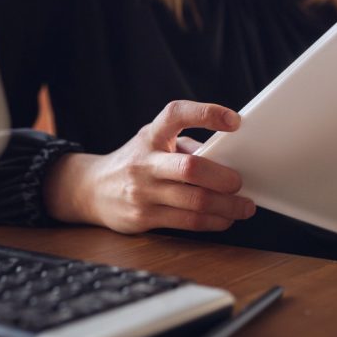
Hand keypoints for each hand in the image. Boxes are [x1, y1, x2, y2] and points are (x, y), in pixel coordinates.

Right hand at [42, 101, 255, 233]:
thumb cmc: (135, 161)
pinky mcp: (144, 217)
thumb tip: (227, 156)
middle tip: (240, 181)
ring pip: (194, 202)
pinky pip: (187, 222)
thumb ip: (187, 145)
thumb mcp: (154, 142)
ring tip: (244, 207)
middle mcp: (145, 162)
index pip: (177, 114)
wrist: (91, 189)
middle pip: (190, 168)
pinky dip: (213, 221)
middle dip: (223, 178)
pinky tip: (224, 219)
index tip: (235, 121)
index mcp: (152, 134)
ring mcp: (143, 192)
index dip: (206, 114)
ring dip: (227, 206)